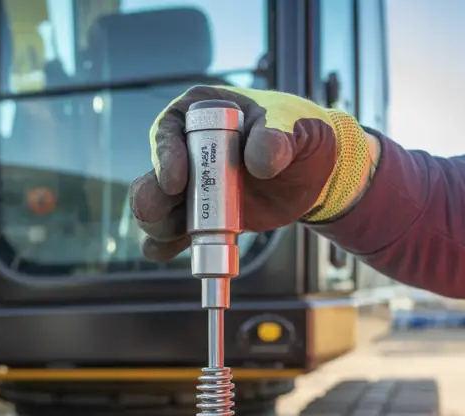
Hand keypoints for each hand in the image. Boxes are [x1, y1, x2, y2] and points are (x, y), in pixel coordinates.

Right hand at [129, 85, 375, 260]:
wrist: (314, 172)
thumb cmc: (299, 134)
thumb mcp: (294, 126)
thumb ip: (277, 137)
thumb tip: (259, 159)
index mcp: (203, 112)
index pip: (171, 129)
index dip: (166, 155)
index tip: (175, 180)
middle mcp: (187, 149)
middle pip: (155, 173)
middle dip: (151, 196)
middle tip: (155, 212)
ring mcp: (190, 186)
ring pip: (157, 208)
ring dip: (158, 225)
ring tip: (174, 237)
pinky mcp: (199, 217)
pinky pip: (172, 236)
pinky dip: (166, 247)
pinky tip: (167, 254)